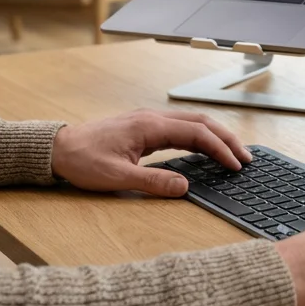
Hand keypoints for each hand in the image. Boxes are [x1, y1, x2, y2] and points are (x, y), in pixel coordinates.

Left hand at [50, 109, 250, 196]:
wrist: (58, 148)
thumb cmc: (82, 161)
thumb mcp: (117, 177)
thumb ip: (153, 182)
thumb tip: (185, 187)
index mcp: (150, 126)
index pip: (197, 134)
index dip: (220, 149)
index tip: (236, 165)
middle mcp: (153, 118)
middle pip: (201, 122)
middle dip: (227, 138)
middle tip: (246, 157)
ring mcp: (149, 120)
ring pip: (193, 122)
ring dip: (216, 135)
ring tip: (233, 152)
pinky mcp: (145, 127)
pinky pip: (181, 127)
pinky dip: (200, 136)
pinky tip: (205, 149)